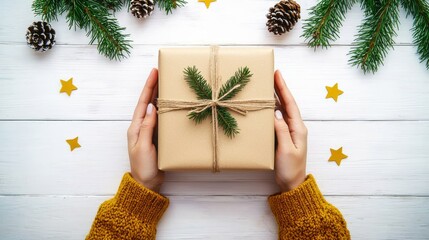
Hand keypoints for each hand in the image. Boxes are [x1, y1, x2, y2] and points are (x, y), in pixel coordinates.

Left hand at [127, 68, 163, 191]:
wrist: (147, 184)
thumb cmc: (142, 167)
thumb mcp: (143, 147)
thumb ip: (147, 127)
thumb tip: (150, 106)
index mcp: (136, 127)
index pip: (142, 102)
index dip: (149, 87)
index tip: (154, 72)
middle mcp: (142, 126)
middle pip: (148, 102)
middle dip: (154, 87)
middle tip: (163, 72)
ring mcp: (150, 131)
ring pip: (155, 109)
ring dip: (160, 96)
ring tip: (168, 83)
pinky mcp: (158, 137)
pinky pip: (162, 119)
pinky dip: (166, 109)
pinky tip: (172, 105)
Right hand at [274, 70, 307, 191]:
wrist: (292, 184)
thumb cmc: (291, 169)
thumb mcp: (286, 150)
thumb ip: (281, 131)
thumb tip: (275, 113)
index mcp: (298, 128)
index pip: (290, 104)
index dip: (283, 88)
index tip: (278, 74)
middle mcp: (295, 127)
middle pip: (286, 103)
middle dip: (279, 88)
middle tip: (271, 74)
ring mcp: (289, 132)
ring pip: (282, 110)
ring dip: (276, 97)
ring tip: (268, 85)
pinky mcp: (283, 137)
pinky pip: (277, 119)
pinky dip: (272, 109)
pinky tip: (266, 106)